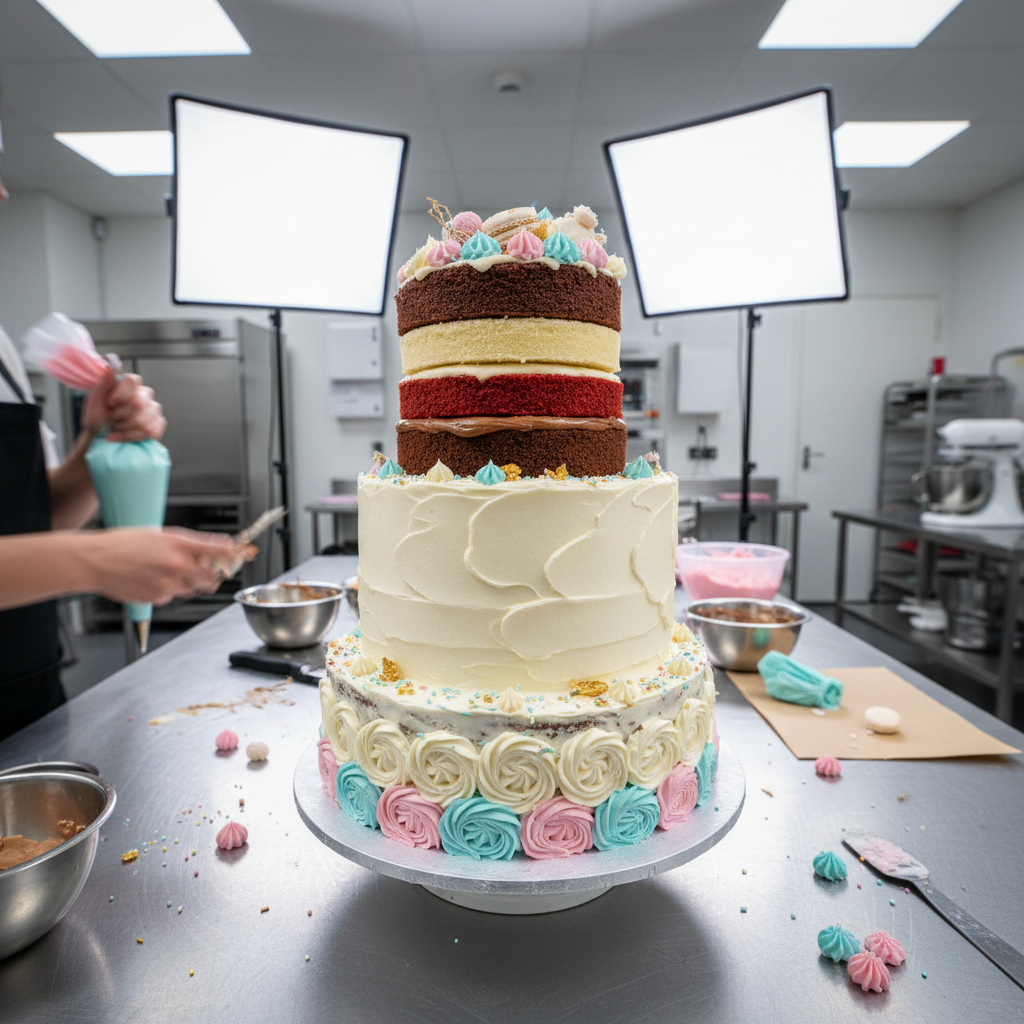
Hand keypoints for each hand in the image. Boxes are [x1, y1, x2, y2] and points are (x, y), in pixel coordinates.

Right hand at [79, 528, 236, 604]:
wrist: (94, 560)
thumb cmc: (123, 544)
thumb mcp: (159, 534)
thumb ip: (188, 543)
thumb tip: (212, 549)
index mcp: (179, 543)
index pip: (218, 550)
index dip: (233, 555)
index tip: (238, 557)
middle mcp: (176, 564)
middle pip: (211, 578)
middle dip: (211, 576)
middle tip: (204, 570)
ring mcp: (167, 583)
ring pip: (192, 589)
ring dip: (188, 583)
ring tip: (166, 571)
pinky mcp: (156, 598)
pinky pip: (172, 597)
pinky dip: (167, 590)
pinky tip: (150, 579)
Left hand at [82, 367, 166, 441]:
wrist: (100, 437)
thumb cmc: (97, 417)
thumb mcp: (94, 400)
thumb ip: (102, 384)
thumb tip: (110, 367)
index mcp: (129, 384)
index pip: (132, 380)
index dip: (120, 395)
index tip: (109, 404)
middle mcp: (145, 393)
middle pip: (137, 404)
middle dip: (119, 416)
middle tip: (110, 418)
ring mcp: (154, 408)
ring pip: (143, 421)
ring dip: (124, 429)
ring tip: (116, 428)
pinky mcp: (159, 423)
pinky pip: (151, 431)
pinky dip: (133, 436)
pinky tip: (125, 436)